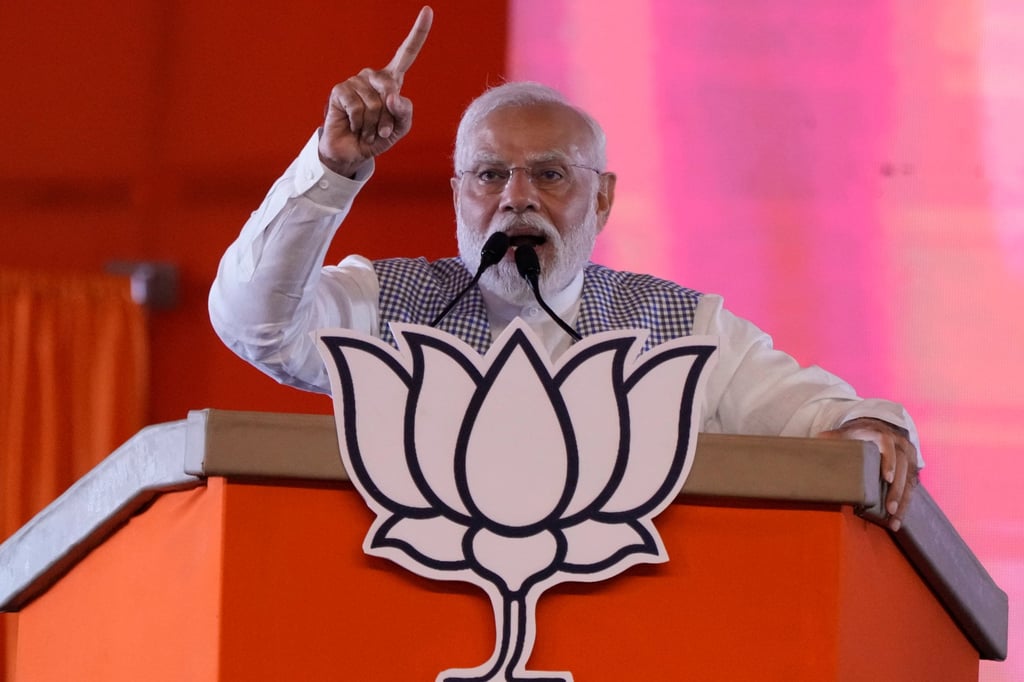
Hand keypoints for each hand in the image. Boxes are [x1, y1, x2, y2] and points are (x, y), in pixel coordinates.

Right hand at [318, 6, 432, 176]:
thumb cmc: (377, 137)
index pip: (407, 53)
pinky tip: (354, 126)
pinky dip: (359, 123)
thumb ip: (405, 113)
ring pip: (375, 103)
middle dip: (388, 116)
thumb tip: (392, 95)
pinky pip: (358, 108)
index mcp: (391, 81)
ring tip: (366, 129)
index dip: (418, 33)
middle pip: (391, 88)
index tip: (428, 11)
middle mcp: (373, 77)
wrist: (352, 152)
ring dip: (373, 124)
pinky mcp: (340, 90)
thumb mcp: (400, 129)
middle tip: (380, 129)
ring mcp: (356, 81)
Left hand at [818, 418, 918, 531]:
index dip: (889, 462)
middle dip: (897, 490)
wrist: (877, 428)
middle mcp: (899, 444)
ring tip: (894, 521)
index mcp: (882, 435)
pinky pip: (911, 488)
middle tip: (890, 508)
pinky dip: (905, 504)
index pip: (888, 446)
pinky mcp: (912, 469)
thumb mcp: (847, 433)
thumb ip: (834, 437)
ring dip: (903, 502)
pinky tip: (897, 519)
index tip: (888, 478)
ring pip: (910, 480)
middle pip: (903, 467)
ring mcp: (908, 457)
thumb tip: (817, 440)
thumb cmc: (858, 434)